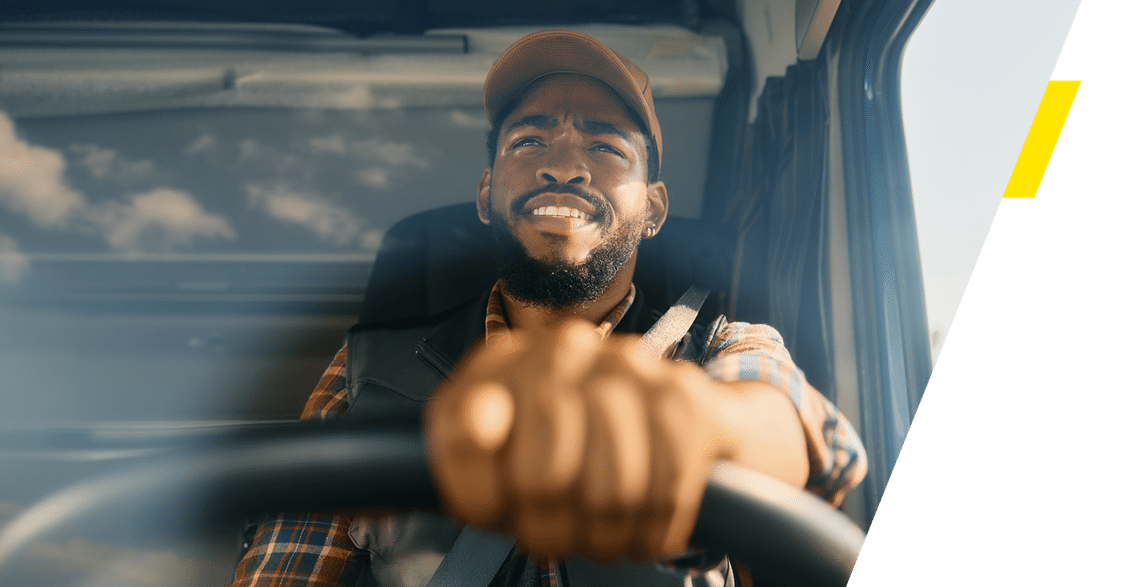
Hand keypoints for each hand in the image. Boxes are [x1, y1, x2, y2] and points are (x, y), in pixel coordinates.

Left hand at [424, 320, 734, 560]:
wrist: (682, 424)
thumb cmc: (574, 455)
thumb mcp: (501, 461)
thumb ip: (451, 469)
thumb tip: (374, 501)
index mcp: (498, 366)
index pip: (463, 431)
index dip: (478, 494)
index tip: (494, 513)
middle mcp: (558, 350)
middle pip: (541, 478)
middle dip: (551, 530)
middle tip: (560, 533)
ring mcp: (625, 365)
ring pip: (608, 493)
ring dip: (607, 536)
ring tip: (604, 529)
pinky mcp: (682, 396)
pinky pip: (663, 493)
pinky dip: (653, 531)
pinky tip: (644, 522)